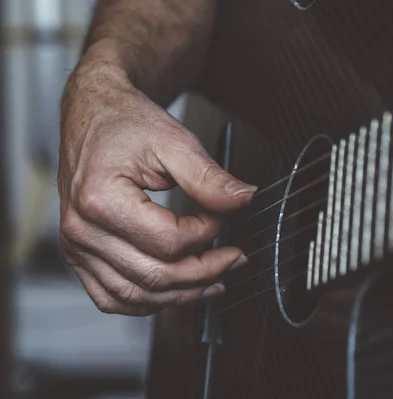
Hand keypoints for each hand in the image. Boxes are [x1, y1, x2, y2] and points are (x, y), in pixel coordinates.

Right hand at [58, 63, 255, 315]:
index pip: (169, 241)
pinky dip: (148, 301)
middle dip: (204, 272)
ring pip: (135, 296)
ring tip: (214, 281)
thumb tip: (244, 199)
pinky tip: (175, 291)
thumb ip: (209, 177)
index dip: (207, 234)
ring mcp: (76, 247)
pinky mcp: (79, 254)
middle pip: (155, 276)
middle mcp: (81, 230)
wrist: (93, 116)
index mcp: (100, 200)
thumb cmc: (125, 124)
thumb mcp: (174, 141)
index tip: (223, 219)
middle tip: (234, 258)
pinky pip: (112, 297)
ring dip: (181, 295)